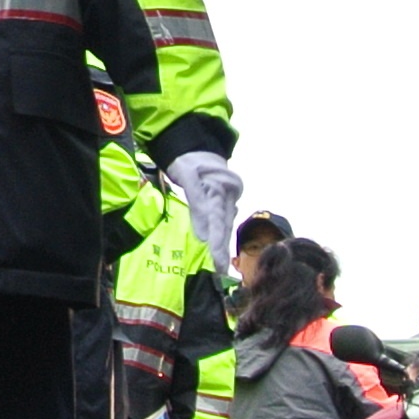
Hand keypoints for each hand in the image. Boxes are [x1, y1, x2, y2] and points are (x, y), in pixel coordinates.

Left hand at [161, 149, 244, 273]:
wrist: (197, 146)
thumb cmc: (189, 160)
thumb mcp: (188, 176)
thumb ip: (197, 203)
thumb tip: (203, 235)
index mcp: (222, 188)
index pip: (218, 220)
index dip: (217, 243)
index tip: (217, 262)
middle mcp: (229, 196)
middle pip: (224, 226)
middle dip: (221, 250)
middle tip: (220, 272)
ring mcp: (228, 199)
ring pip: (224, 226)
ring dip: (221, 246)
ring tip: (220, 268)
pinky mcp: (223, 203)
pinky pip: (221, 222)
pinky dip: (219, 237)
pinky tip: (217, 253)